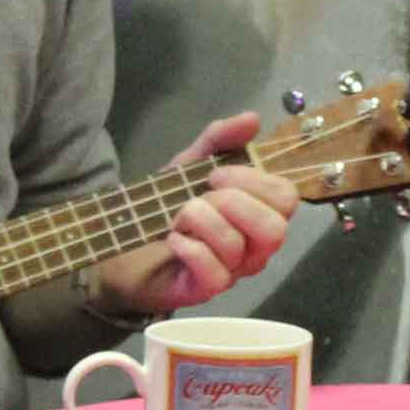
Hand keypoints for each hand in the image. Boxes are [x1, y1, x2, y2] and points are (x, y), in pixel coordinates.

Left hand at [90, 114, 298, 316]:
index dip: (255, 181)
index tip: (217, 174)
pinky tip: (173, 239)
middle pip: (274, 229)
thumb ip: (219, 139)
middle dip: (235, 202)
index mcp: (257, 213)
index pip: (286, 198)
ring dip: (201, 220)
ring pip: (237, 247)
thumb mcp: (189, 164)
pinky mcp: (206, 290)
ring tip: (178, 216)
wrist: (123, 242)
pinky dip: (191, 249)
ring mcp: (233, 272)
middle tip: (203, 195)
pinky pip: (215, 274)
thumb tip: (253, 119)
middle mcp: (254, 247)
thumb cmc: (165, 206)